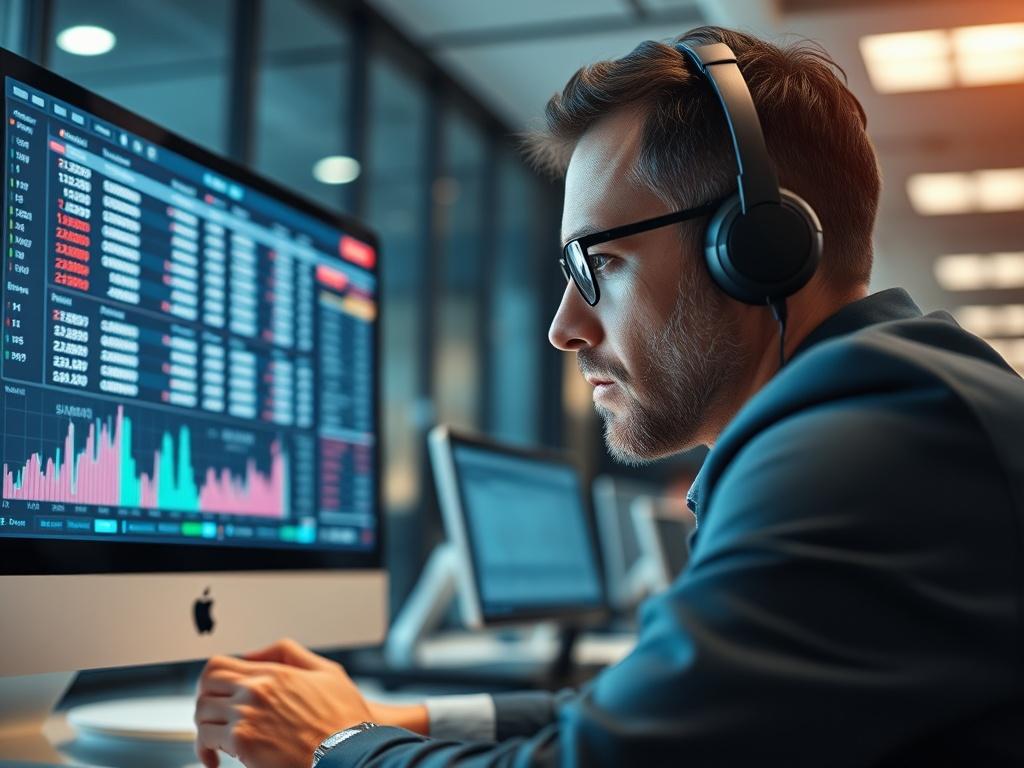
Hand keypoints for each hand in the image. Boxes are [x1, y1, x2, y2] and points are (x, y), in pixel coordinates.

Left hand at [194, 638, 372, 767]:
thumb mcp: (326, 671)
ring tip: (217, 741)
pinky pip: (207, 741)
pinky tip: (216, 760)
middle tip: (213, 716)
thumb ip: (288, 653)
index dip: (212, 679)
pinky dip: (206, 751)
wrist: (349, 750)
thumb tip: (253, 654)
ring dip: (206, 727)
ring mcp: (246, 716)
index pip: (221, 665)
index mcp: (273, 673)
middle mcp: (255, 691)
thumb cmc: (343, 717)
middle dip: (205, 701)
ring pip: (202, 714)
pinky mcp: (244, 744)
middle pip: (206, 685)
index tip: (217, 693)